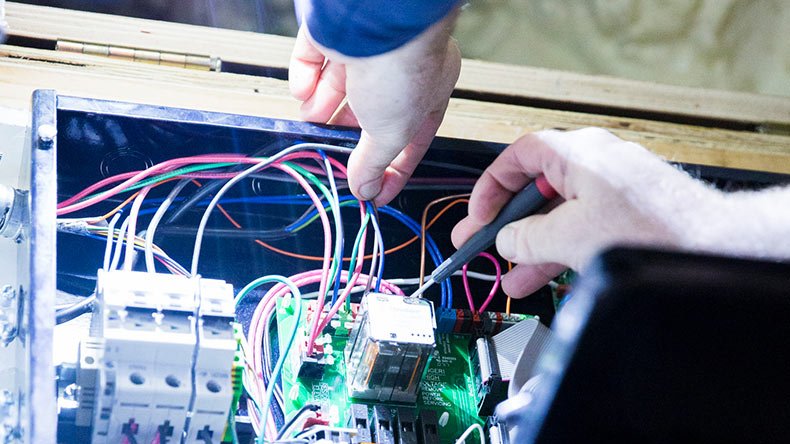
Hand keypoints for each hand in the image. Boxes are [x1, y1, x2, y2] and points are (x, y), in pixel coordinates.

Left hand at [289, 13, 460, 205]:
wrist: (379, 19)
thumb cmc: (404, 68)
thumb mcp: (393, 132)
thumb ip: (375, 163)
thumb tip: (366, 189)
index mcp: (429, 88)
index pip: (411, 137)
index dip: (394, 169)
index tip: (377, 193)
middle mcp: (400, 66)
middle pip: (370, 109)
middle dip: (350, 132)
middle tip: (336, 154)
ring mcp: (367, 47)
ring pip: (338, 83)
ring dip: (322, 106)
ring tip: (312, 118)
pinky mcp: (335, 31)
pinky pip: (315, 56)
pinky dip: (306, 76)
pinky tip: (304, 92)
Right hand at [452, 127, 722, 296]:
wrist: (711, 246)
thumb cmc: (649, 229)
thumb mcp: (568, 236)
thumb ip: (526, 238)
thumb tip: (506, 241)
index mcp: (578, 153)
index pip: (519, 156)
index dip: (491, 185)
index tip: (478, 214)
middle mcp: (595, 163)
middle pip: (536, 189)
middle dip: (507, 223)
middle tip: (481, 243)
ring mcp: (613, 189)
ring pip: (558, 214)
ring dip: (531, 245)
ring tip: (508, 274)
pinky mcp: (628, 213)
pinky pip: (581, 226)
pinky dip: (560, 248)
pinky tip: (541, 275)